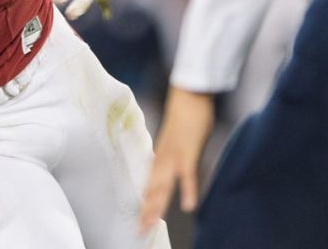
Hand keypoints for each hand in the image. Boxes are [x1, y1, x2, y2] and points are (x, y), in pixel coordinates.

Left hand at [138, 86, 215, 233]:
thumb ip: (171, 154)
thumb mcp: (175, 140)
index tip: (138, 221)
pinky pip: (188, 175)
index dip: (143, 203)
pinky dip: (188, 191)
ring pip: (163, 186)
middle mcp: (162, 159)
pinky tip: (188, 207)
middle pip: (152, 191)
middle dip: (146, 212)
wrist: (187, 95)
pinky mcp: (189, 152)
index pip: (148, 185)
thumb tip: (169, 165)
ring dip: (157, 206)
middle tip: (139, 231)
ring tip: (151, 225)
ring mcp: (174, 157)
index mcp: (160, 157)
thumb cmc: (184, 115)